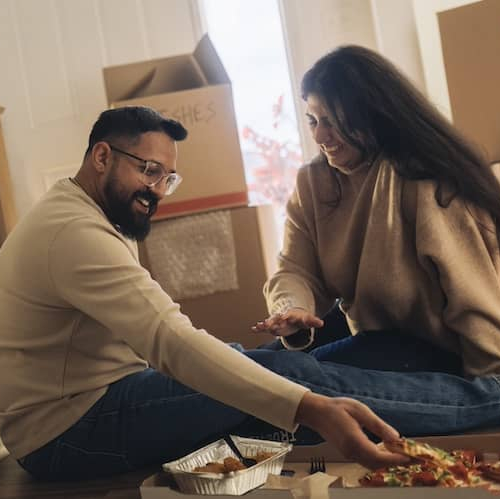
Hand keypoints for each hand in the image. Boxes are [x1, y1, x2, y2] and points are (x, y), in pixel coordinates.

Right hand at [252, 308, 323, 336]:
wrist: (292, 315)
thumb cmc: (300, 319)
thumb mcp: (307, 320)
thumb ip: (313, 321)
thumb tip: (321, 323)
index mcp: (291, 315)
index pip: (289, 316)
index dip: (287, 318)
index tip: (284, 318)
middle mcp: (282, 317)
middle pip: (277, 319)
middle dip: (273, 322)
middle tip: (268, 324)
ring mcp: (276, 321)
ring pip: (269, 322)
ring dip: (264, 324)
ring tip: (258, 326)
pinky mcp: (272, 326)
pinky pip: (264, 327)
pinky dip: (259, 328)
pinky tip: (253, 329)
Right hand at [295, 392, 409, 468]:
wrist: (316, 412)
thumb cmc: (337, 407)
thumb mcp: (360, 410)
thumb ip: (378, 426)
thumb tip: (397, 438)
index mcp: (354, 440)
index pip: (379, 456)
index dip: (397, 459)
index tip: (412, 457)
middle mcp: (351, 452)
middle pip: (378, 465)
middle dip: (397, 463)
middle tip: (415, 457)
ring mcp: (349, 455)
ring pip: (373, 465)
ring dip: (390, 462)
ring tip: (405, 454)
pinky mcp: (348, 454)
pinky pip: (368, 461)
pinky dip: (381, 459)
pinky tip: (388, 451)